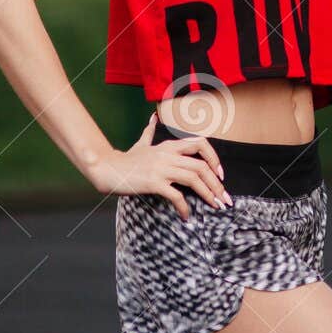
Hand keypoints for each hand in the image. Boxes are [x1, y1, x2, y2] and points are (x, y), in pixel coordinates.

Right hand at [89, 112, 230, 218]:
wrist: (107, 169)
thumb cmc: (125, 159)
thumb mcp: (141, 143)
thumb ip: (150, 131)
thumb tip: (153, 117)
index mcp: (169, 145)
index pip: (201, 144)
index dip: (214, 158)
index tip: (220, 174)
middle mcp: (168, 155)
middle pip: (202, 166)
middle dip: (216, 184)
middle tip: (224, 199)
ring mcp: (161, 168)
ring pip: (194, 179)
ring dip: (208, 194)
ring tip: (214, 206)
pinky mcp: (154, 182)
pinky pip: (176, 195)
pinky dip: (184, 207)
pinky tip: (186, 215)